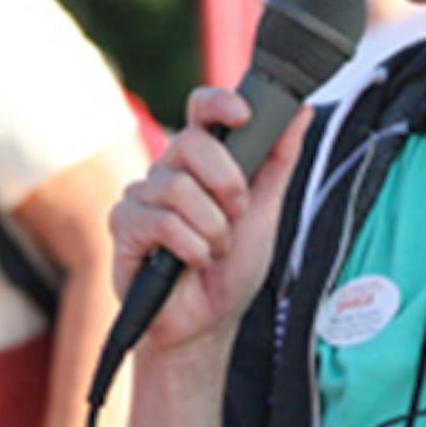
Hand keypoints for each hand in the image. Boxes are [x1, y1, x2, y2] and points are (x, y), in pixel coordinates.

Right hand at [105, 88, 310, 355]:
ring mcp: (141, 197)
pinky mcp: (124, 226)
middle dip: (228, 184)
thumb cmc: (232, 269)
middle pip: (192, 143)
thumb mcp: (265, 212)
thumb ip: (278, 161)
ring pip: (178, 187)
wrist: (208, 324)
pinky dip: (191, 248)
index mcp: (201, 163)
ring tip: (214, 251)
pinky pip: (162, 222)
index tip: (243, 115)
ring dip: (212, 229)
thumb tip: (301, 112)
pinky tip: (191, 263)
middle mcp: (167, 172)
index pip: (201, 111)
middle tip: (237, 216)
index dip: (218, 103)